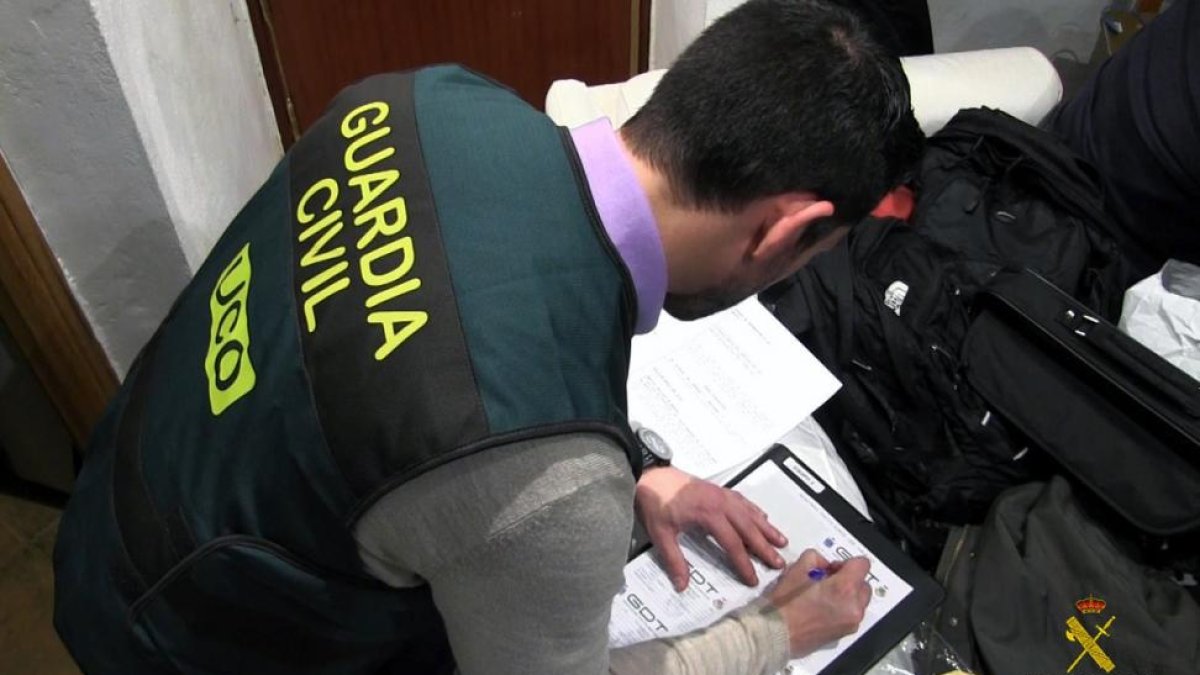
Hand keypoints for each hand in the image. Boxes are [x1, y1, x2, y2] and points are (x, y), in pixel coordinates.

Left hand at [634, 466, 786, 590]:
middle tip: (779, 564)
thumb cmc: (654, 502)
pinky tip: (764, 517)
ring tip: (782, 542)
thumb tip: (682, 586)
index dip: (744, 563)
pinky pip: (743, 501)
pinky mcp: (719, 489)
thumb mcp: (660, 533)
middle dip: (764, 547)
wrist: (649, 473)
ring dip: (767, 528)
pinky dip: (755, 510)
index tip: (753, 579)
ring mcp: (722, 494)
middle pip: (748, 528)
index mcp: (708, 514)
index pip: (732, 543)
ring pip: (750, 513)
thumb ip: (673, 560)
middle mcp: (721, 503)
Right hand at [767, 550, 871, 656]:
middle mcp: (853, 607)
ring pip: (859, 601)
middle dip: (849, 579)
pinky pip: (852, 615)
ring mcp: (850, 623)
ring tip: (823, 595)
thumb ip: (815, 558)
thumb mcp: (796, 570)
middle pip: (864, 583)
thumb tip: (822, 564)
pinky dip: (843, 608)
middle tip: (827, 580)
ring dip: (847, 594)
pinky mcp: (844, 634)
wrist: (776, 635)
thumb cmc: (784, 607)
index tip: (832, 567)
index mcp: (844, 588)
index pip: (862, 564)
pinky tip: (822, 608)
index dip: (846, 562)